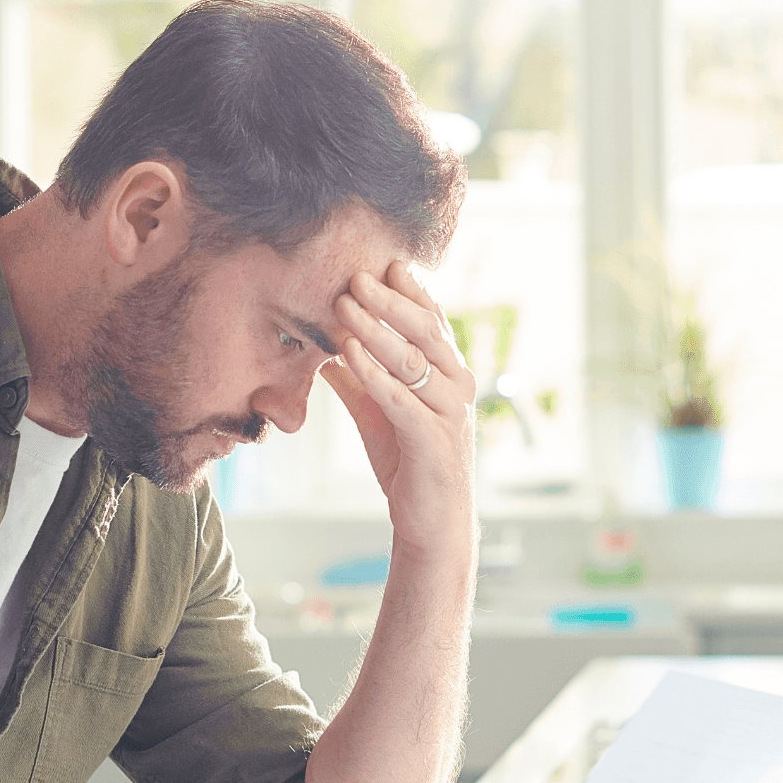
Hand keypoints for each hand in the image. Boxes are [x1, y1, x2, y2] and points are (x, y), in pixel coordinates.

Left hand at [319, 261, 478, 560]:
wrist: (431, 519)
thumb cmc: (408, 461)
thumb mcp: (378, 411)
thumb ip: (357, 378)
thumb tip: (324, 346)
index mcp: (450, 373)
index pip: (432, 321)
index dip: (409, 291)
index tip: (382, 262)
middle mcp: (458, 385)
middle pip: (423, 331)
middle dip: (389, 301)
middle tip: (356, 274)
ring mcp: (450, 411)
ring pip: (412, 359)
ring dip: (376, 328)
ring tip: (345, 304)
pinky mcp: (433, 439)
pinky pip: (400, 397)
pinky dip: (373, 372)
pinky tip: (348, 351)